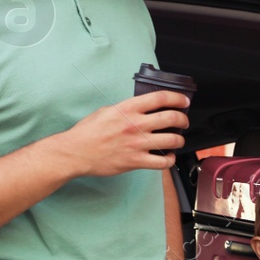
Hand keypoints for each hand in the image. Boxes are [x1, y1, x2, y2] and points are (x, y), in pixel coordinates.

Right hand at [55, 91, 189, 177]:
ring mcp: (137, 143)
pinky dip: (170, 160)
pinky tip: (168, 157)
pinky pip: (163, 162)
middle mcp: (135, 125)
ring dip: (180, 140)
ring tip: (178, 140)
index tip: (183, 101)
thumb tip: (143, 108)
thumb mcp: (107, 111)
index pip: (160, 98)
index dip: (177, 98)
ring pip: (172, 140)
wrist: (75, 152)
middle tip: (184, 121)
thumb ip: (127, 109)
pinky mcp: (136, 161)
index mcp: (127, 109)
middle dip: (183, 119)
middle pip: (172, 118)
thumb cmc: (87, 132)